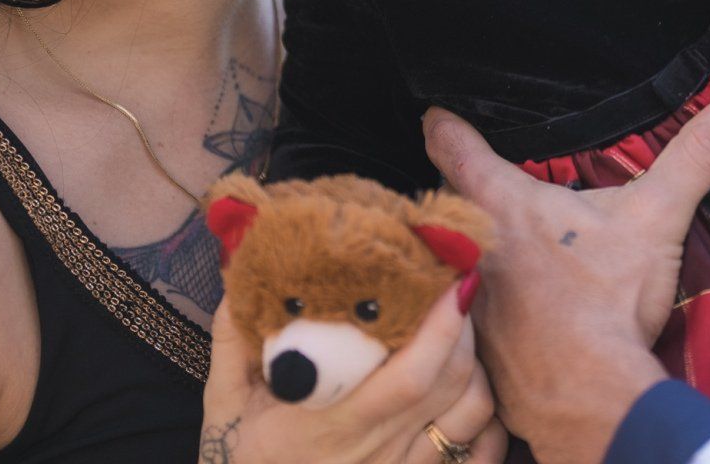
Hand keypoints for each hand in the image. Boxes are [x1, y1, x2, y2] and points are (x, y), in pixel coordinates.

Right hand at [202, 283, 507, 463]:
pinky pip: (476, 444)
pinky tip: (469, 380)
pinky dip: (484, 408)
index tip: (449, 279)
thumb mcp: (226, 402)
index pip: (408, 376)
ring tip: (460, 326)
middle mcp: (372, 451)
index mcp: (327, 426)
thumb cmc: (241, 458)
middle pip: (449, 381)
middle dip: (462, 325)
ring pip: (471, 409)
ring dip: (475, 361)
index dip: (440, 327)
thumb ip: (232, 338)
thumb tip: (243, 264)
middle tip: (454, 283)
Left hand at [423, 90, 709, 463]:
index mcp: (507, 209)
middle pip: (448, 214)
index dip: (446, 130)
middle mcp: (471, 252)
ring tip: (500, 273)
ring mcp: (468, 308)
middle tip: (469, 199)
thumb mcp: (657, 217)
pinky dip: (489, 328)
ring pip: (455, 273)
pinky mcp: (477, 358)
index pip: (461, 152)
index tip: (434, 117)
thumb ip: (695, 156)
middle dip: (458, 207)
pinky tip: (515, 334)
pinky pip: (471, 332)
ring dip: (472, 271)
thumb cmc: (610, 298)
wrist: (587, 394)